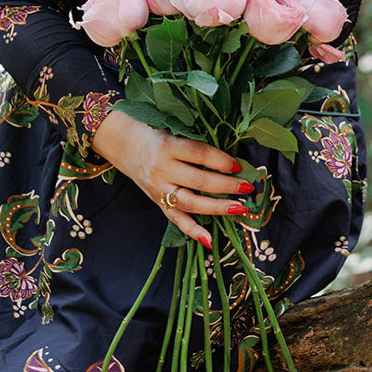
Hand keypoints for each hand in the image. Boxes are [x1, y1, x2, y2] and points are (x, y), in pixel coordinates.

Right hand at [92, 109, 252, 248]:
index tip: (239, 166)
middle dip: (227, 185)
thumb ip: (196, 144)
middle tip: (248, 187)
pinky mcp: (157, 202)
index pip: (200, 154)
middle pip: (199, 180)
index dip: (222, 160)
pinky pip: (176, 220)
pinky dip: (193, 231)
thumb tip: (231, 159)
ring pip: (190, 202)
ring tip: (239, 208)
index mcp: (167, 146)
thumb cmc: (155, 135)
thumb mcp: (173, 131)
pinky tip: (209, 240)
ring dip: (217, 207)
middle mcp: (161, 169)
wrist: (124, 145)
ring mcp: (158, 188)